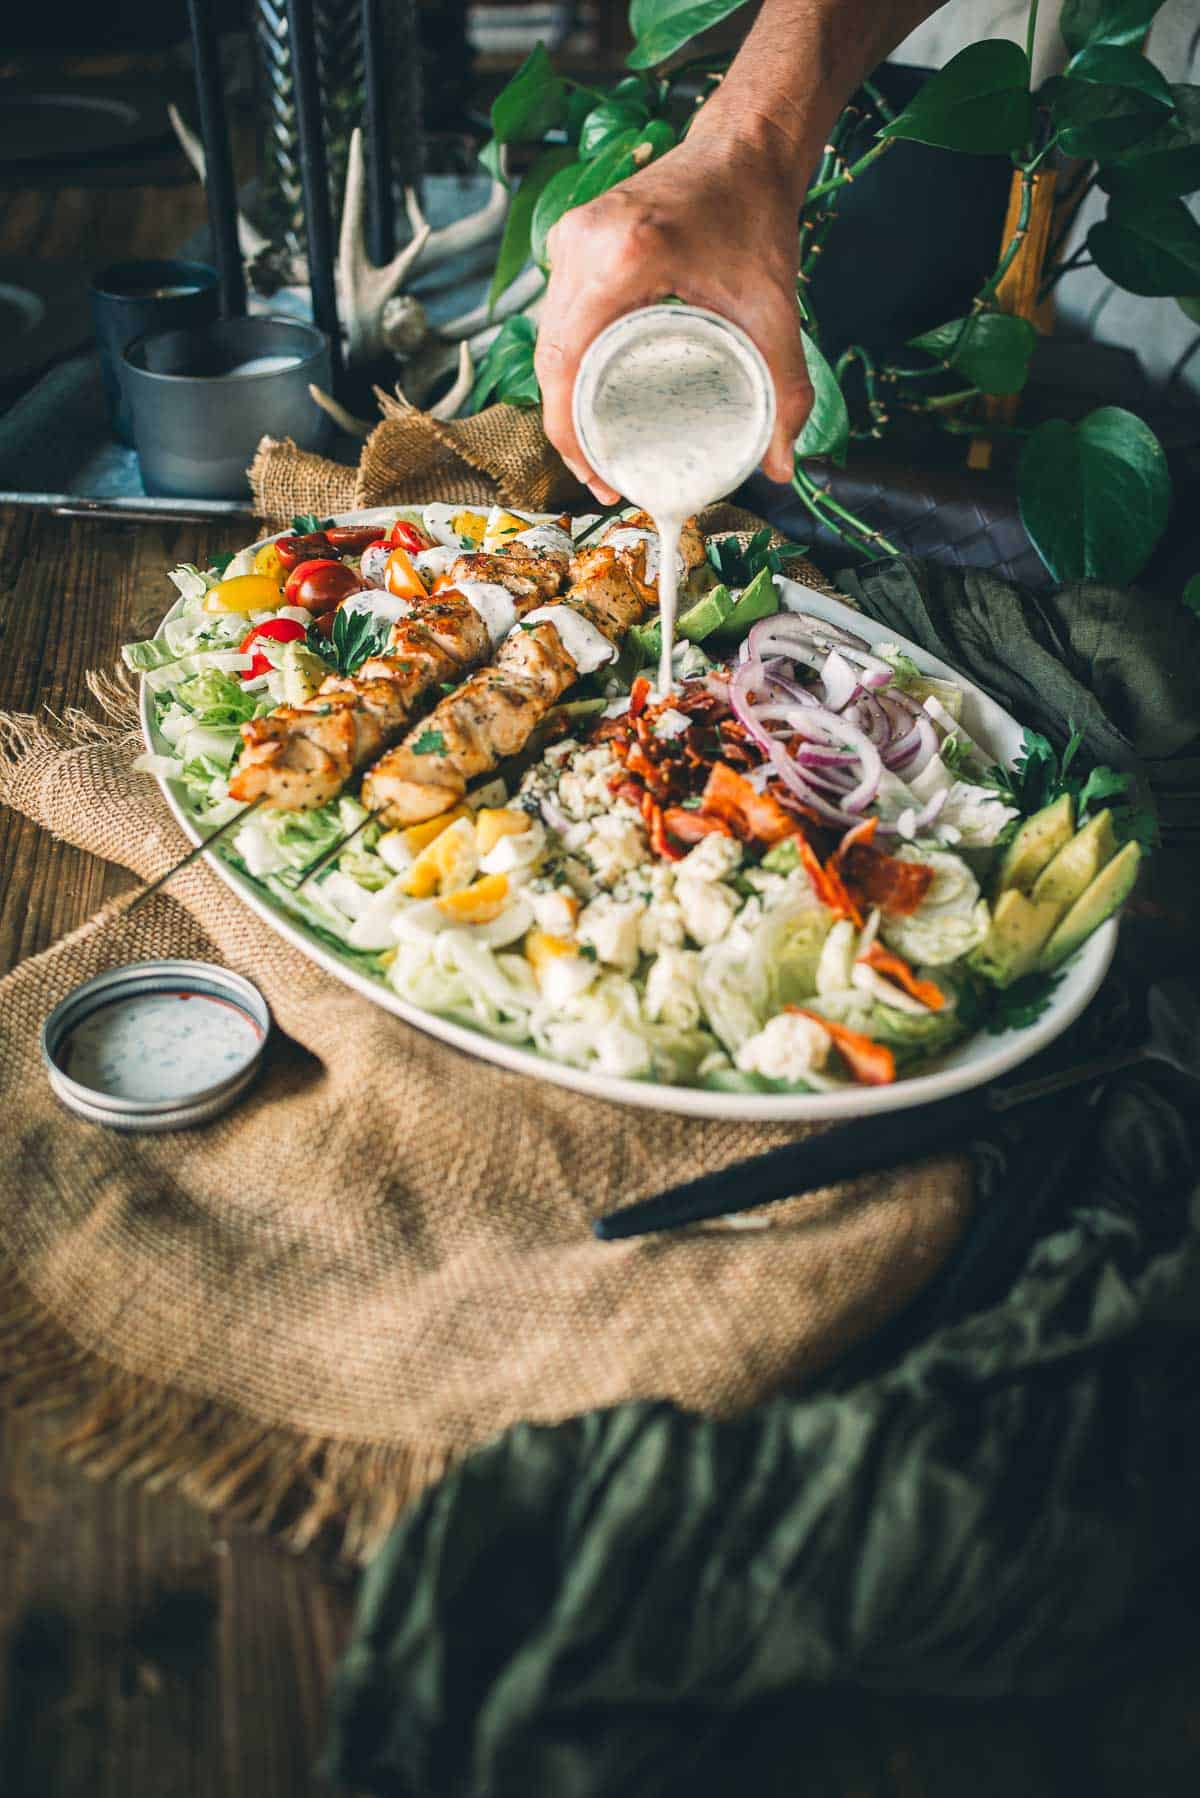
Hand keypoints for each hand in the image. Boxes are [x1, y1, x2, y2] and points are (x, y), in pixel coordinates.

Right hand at [535, 126, 812, 503]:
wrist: (744, 146)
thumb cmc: (755, 217)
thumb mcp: (774, 308)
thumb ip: (785, 388)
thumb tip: (782, 466)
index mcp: (622, 256)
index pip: (568, 365)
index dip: (572, 435)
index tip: (601, 478)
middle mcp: (582, 243)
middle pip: (552, 361)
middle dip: (570, 430)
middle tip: (606, 477)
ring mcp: (570, 238)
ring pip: (550, 342)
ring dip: (566, 400)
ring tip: (599, 449)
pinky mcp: (572, 240)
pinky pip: (559, 318)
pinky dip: (572, 365)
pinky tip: (593, 401)